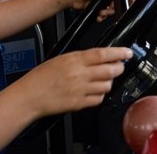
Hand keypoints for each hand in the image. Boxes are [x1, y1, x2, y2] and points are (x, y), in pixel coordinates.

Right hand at [12, 47, 132, 117]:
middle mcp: (79, 74)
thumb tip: (99, 57)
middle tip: (119, 66)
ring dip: (108, 82)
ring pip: (107, 86)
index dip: (119, 53)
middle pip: (110, 70)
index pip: (103, 54)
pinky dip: (99, 95)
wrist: (30, 96)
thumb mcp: (60, 59)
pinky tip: (93, 92)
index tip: (127, 53)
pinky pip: (98, 99)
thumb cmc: (41, 77)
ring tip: (102, 80)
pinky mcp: (79, 104)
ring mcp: (80, 90)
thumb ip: (80, 58)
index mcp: (73, 60)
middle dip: (119, 68)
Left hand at [67, 0, 121, 20]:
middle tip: (108, 9)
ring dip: (107, 12)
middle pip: (118, 0)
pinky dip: (102, 15)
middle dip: (113, 7)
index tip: (131, 0)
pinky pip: (105, 12)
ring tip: (101, 13)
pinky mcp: (99, 5)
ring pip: (112, 8)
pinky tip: (98, 16)